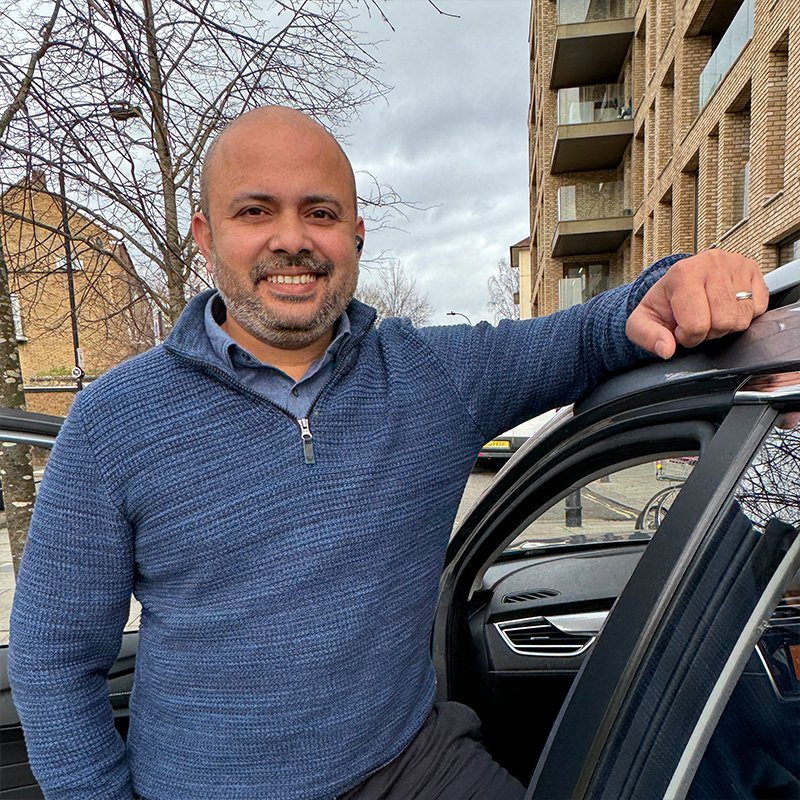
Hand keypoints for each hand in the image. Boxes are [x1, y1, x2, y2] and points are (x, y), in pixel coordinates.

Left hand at [626, 249, 768, 358]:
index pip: (696, 324)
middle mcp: (712, 263)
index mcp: (683, 273)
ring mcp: (736, 265)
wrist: (678, 284)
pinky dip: (743, 315)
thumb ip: (648, 337)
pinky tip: (726, 307)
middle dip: (709, 332)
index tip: (680, 329)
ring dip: (726, 325)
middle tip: (698, 322)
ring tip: (711, 314)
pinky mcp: (754, 271)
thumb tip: (666, 349)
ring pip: (742, 318)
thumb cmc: (663, 303)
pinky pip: (759, 309)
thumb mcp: (642, 321)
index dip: (688, 337)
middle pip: (724, 322)